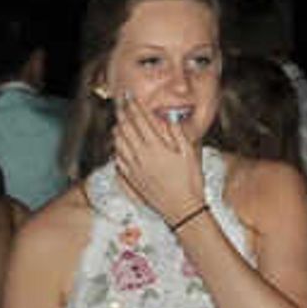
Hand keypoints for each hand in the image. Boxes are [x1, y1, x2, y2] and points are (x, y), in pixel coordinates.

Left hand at [112, 102, 204, 226]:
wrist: (183, 211)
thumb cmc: (190, 182)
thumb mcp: (189, 153)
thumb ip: (177, 133)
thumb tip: (167, 118)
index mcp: (156, 147)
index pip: (141, 120)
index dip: (135, 106)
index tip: (131, 96)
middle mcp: (141, 156)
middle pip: (126, 128)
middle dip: (123, 112)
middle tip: (122, 103)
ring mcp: (134, 168)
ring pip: (118, 142)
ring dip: (117, 128)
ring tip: (119, 120)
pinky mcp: (132, 179)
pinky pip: (118, 158)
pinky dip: (116, 147)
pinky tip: (119, 143)